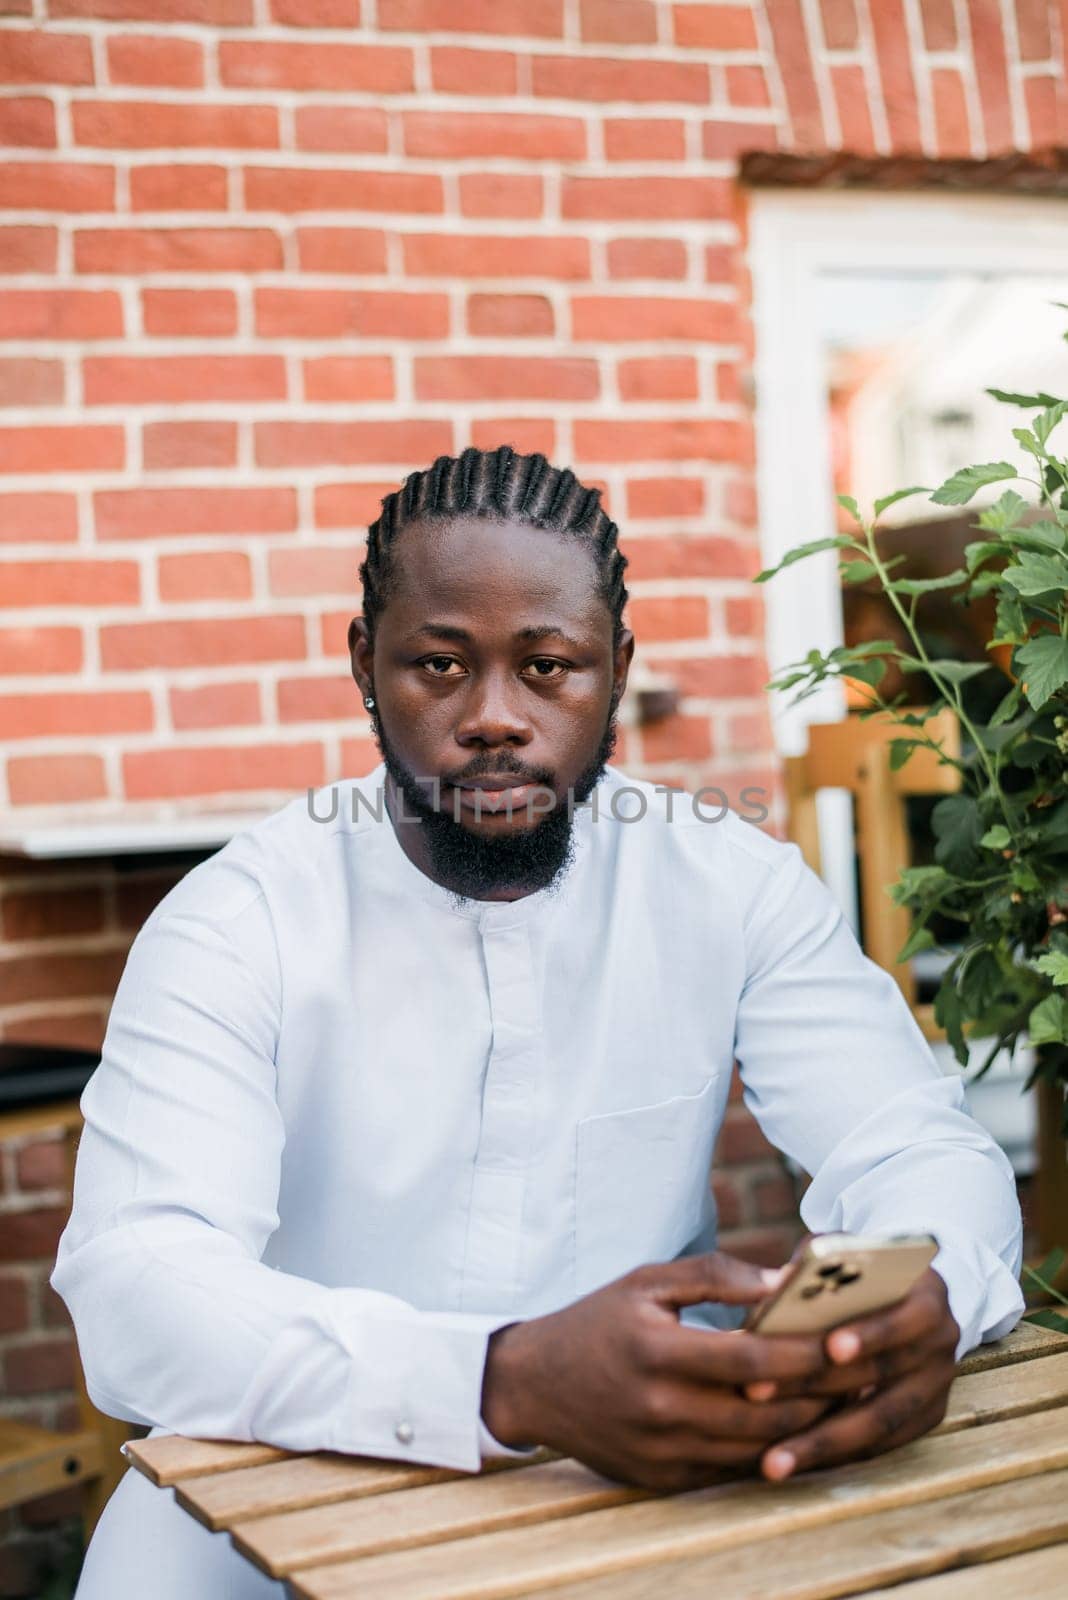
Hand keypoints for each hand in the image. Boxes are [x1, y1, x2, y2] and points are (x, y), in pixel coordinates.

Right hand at [481, 1252, 832, 1490]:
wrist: (533, 1383)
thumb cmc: (597, 1321)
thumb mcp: (647, 1281)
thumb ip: (715, 1276)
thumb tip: (781, 1282)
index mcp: (660, 1353)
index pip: (755, 1362)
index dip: (808, 1354)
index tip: (852, 1340)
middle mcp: (663, 1410)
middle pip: (767, 1416)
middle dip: (824, 1398)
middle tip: (868, 1378)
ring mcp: (663, 1453)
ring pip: (756, 1451)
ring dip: (806, 1432)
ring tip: (846, 1405)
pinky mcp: (663, 1479)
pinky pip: (730, 1471)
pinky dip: (769, 1453)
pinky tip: (798, 1431)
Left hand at [748, 1267, 959, 1480]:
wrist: (912, 1297)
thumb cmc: (863, 1273)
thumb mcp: (846, 1255)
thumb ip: (818, 1264)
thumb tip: (781, 1284)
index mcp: (927, 1298)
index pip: (900, 1318)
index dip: (868, 1334)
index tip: (830, 1348)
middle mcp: (941, 1344)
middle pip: (878, 1374)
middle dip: (814, 1386)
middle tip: (756, 1394)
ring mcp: (936, 1386)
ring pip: (877, 1423)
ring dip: (821, 1443)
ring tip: (772, 1462)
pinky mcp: (926, 1418)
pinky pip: (880, 1446)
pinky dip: (837, 1455)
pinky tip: (793, 1462)